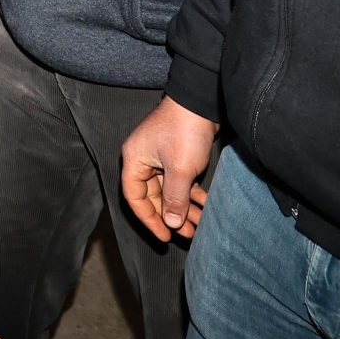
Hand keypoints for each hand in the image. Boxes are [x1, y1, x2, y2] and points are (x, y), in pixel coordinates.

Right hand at [121, 96, 217, 241]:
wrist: (201, 101)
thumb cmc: (185, 130)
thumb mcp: (180, 169)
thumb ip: (174, 199)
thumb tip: (171, 224)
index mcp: (135, 160)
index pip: (135, 197)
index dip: (149, 219)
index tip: (165, 236)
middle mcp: (143, 159)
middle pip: (153, 196)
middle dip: (171, 216)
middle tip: (187, 234)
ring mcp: (159, 156)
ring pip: (169, 189)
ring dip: (183, 207)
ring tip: (199, 224)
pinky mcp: (175, 154)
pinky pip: (179, 180)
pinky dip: (190, 193)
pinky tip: (204, 204)